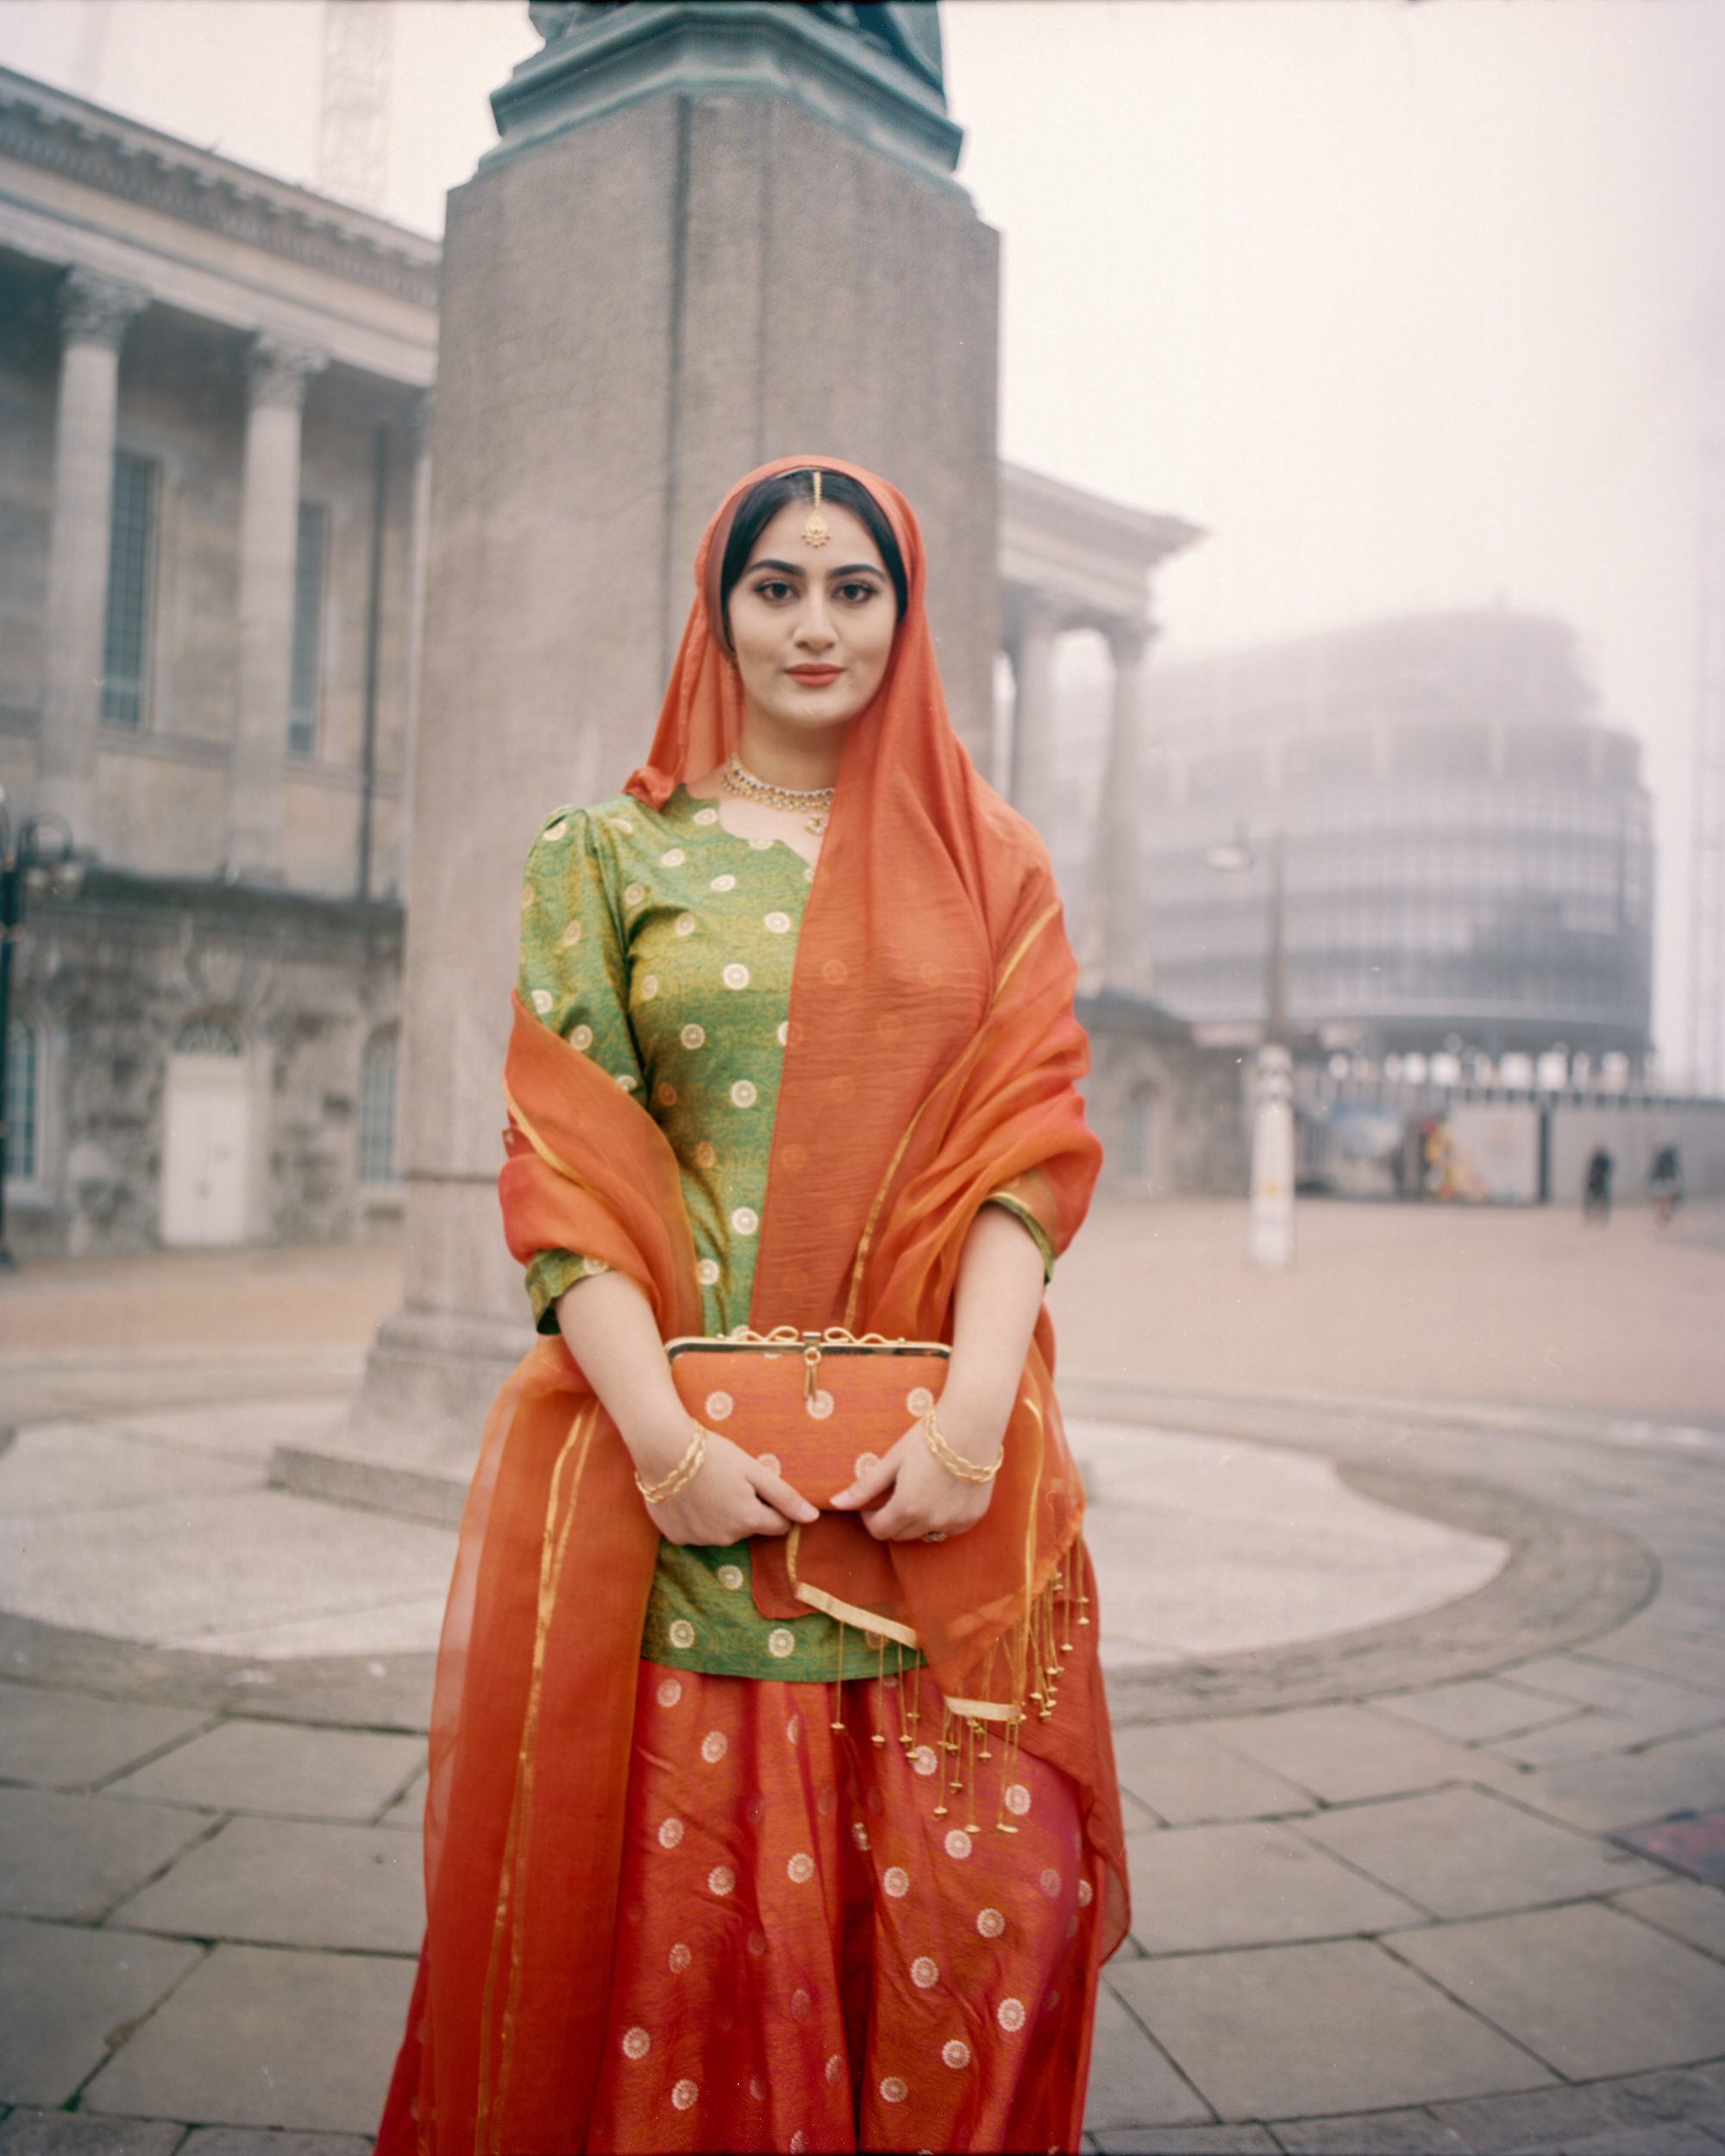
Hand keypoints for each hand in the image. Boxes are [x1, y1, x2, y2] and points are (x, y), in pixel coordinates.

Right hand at [630, 1419, 818, 1545]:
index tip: (760, 1486)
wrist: (663, 1449)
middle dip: (746, 1508)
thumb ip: (785, 1496)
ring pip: (721, 1530)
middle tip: (730, 1480)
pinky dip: (695, 1517)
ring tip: (706, 1484)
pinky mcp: (675, 1536)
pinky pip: (695, 1531)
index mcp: (748, 1520)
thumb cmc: (713, 1454)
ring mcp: (698, 1540)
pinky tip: (688, 1495)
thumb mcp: (754, 1470)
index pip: (779, 1525)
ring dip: (720, 1513)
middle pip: (748, 1527)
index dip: (774, 1506)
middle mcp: (724, 1538)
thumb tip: (813, 1517)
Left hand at [828, 1400, 1002, 1542]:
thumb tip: (835, 1503)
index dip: (870, 1517)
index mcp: (907, 1508)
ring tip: (919, 1489)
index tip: (873, 1500)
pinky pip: (950, 1528)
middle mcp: (932, 1522)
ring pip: (926, 1533)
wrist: (972, 1425)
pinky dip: (941, 1518)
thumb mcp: (892, 1460)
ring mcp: (956, 1522)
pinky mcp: (973, 1517)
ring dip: (917, 1520)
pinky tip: (942, 1493)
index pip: (879, 1531)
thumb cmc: (927, 1439)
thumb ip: (864, 1487)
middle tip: (895, 1492)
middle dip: (892, 1518)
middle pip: (901, 1534)